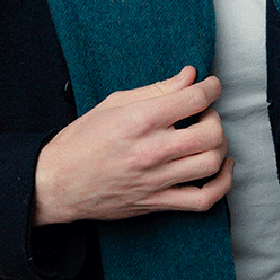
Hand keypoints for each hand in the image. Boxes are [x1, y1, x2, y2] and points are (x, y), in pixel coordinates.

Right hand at [33, 65, 232, 224]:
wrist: (57, 183)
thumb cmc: (82, 142)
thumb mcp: (113, 104)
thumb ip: (156, 90)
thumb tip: (190, 77)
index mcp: (140, 120)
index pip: (194, 99)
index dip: (211, 88)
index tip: (210, 86)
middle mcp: (151, 150)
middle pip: (211, 132)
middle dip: (215, 118)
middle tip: (203, 115)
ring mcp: (156, 180)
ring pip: (211, 163)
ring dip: (219, 147)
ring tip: (208, 139)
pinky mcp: (158, 202)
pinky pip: (203, 199)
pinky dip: (222, 184)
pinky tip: (220, 169)